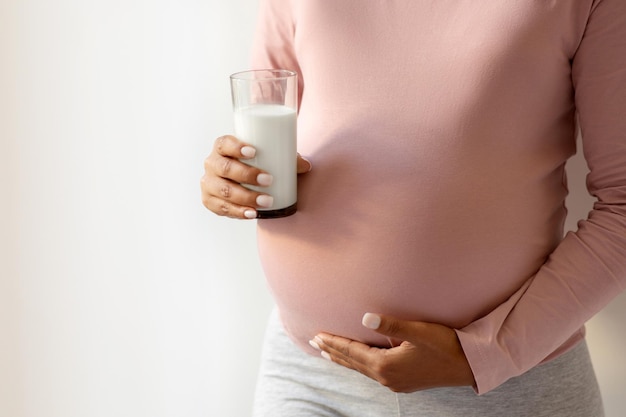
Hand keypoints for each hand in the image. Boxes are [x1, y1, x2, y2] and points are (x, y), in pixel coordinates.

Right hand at [201, 135, 311, 218]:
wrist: (242, 182)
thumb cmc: (257, 165)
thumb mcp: (270, 158)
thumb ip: (288, 160)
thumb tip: (307, 166)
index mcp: (222, 147)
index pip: (224, 143)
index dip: (235, 146)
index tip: (253, 151)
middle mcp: (212, 164)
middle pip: (224, 168)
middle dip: (246, 175)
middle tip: (268, 180)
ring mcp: (209, 183)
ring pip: (223, 190)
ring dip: (245, 197)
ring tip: (267, 201)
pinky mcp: (210, 201)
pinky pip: (221, 208)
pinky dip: (237, 212)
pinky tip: (251, 213)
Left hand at [310, 313, 475, 392]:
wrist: (470, 366)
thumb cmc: (447, 345)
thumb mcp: (419, 331)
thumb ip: (391, 325)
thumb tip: (364, 318)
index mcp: (386, 366)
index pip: (352, 352)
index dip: (333, 342)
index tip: (316, 335)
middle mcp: (387, 378)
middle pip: (352, 363)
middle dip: (333, 351)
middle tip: (314, 342)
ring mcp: (395, 382)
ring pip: (361, 369)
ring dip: (344, 359)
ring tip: (329, 352)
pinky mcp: (404, 382)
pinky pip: (372, 372)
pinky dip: (359, 364)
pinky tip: (359, 361)